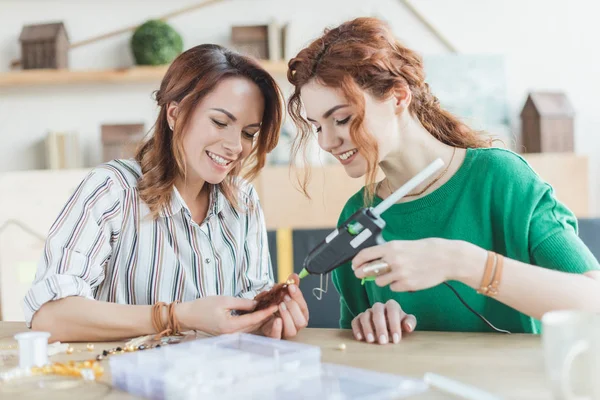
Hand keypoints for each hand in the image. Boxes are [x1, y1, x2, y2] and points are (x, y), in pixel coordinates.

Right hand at [176, 296, 277, 335]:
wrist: (188, 316)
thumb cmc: (203, 306)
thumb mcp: (224, 300)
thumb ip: (243, 303)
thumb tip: (257, 304)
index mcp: (231, 326)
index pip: (254, 319)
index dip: (267, 312)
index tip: (277, 305)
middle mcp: (232, 334)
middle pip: (255, 326)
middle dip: (267, 316)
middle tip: (279, 306)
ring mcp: (231, 336)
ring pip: (251, 328)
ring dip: (261, 320)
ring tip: (272, 309)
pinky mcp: (229, 334)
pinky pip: (245, 328)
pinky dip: (253, 322)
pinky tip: (259, 314)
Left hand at [261, 274, 308, 338]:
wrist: (260, 317)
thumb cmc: (275, 307)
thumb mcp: (282, 294)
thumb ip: (290, 285)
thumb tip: (294, 276)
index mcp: (300, 314)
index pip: (304, 307)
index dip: (298, 297)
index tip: (291, 287)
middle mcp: (295, 325)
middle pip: (301, 321)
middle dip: (293, 307)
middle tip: (285, 297)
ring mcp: (285, 332)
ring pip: (292, 330)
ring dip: (287, 316)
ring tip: (280, 306)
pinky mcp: (274, 337)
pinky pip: (278, 337)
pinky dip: (277, 329)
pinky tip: (276, 320)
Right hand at [351, 300, 415, 343]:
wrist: (389, 326)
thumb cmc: (399, 324)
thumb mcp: (407, 322)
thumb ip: (410, 322)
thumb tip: (407, 326)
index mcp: (391, 306)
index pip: (392, 310)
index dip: (394, 324)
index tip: (396, 339)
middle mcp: (379, 307)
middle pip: (377, 311)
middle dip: (380, 327)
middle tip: (383, 341)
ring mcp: (368, 312)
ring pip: (365, 316)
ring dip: (367, 328)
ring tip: (371, 341)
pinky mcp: (359, 318)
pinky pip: (355, 321)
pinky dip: (357, 329)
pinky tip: (360, 338)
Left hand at [352, 239, 477, 291]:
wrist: (446, 258)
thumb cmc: (426, 250)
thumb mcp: (404, 245)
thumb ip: (388, 252)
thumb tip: (372, 261)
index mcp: (391, 247)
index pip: (365, 254)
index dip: (357, 261)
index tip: (354, 265)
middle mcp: (393, 260)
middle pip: (368, 270)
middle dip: (363, 273)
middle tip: (362, 274)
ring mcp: (400, 273)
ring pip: (380, 281)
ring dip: (382, 279)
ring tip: (394, 274)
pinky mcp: (407, 284)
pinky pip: (393, 288)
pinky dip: (396, 285)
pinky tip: (406, 279)